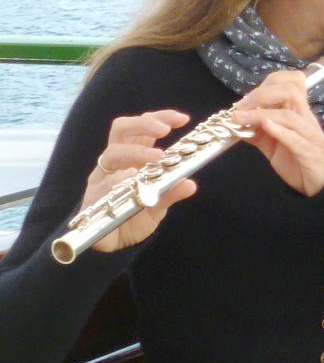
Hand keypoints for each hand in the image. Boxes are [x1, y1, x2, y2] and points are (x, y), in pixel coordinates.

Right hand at [81, 110, 196, 252]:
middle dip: (144, 124)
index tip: (182, 118)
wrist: (112, 243)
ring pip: (112, 152)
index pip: (143, 129)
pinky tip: (132, 177)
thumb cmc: (134, 216)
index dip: (160, 118)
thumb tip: (191, 184)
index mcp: (133, 158)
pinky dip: (119, 177)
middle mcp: (116, 162)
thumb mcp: (158, 204)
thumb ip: (171, 193)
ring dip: (136, 151)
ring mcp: (102, 177)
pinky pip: (104, 182)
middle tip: (165, 130)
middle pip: (122, 129)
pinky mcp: (93, 196)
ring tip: (157, 156)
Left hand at [233, 70, 323, 196]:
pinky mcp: (308, 153)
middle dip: (261, 94)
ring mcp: (308, 134)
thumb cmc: (297, 158)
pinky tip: (264, 128)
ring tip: (241, 119)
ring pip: (289, 115)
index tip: (247, 98)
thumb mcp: (273, 143)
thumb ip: (258, 131)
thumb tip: (238, 121)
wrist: (320, 181)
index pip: (292, 82)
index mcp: (298, 112)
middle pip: (290, 91)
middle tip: (240, 107)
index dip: (269, 82)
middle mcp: (305, 118)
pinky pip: (295, 138)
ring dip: (261, 114)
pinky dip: (278, 130)